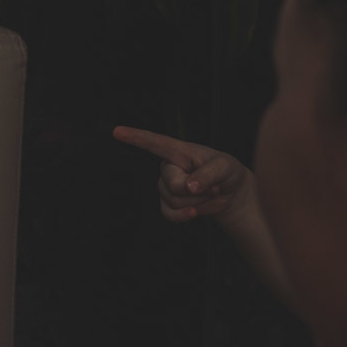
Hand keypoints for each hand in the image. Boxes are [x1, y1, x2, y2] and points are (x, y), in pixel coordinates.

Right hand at [113, 125, 255, 225]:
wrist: (230, 192)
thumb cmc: (226, 172)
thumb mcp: (225, 166)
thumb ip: (208, 174)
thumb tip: (189, 186)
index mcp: (178, 151)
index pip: (154, 143)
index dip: (135, 137)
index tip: (117, 131)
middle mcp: (168, 168)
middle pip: (173, 185)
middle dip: (198, 191)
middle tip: (214, 187)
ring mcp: (166, 187)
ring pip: (175, 201)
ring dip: (198, 202)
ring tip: (210, 194)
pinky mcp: (167, 204)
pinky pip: (169, 214)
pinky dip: (184, 216)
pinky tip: (195, 212)